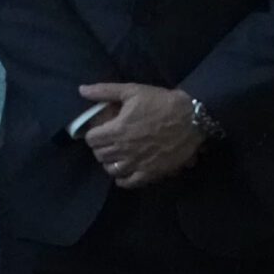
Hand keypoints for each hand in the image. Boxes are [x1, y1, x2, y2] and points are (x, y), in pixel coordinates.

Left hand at [77, 82, 203, 186]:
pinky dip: (122, 179)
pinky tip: (124, 171)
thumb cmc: (160, 102)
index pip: (92, 140)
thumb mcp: (132, 91)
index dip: (93, 134)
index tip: (99, 131)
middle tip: (107, 141)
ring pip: (111, 170)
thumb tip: (81, 90)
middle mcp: (124, 150)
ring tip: (115, 155)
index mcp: (117, 130)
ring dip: (109, 162)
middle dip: (100, 147)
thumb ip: (104, 91)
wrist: (191, 118)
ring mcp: (137, 163)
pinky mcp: (151, 173)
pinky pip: (129, 182)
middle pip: (100, 155)